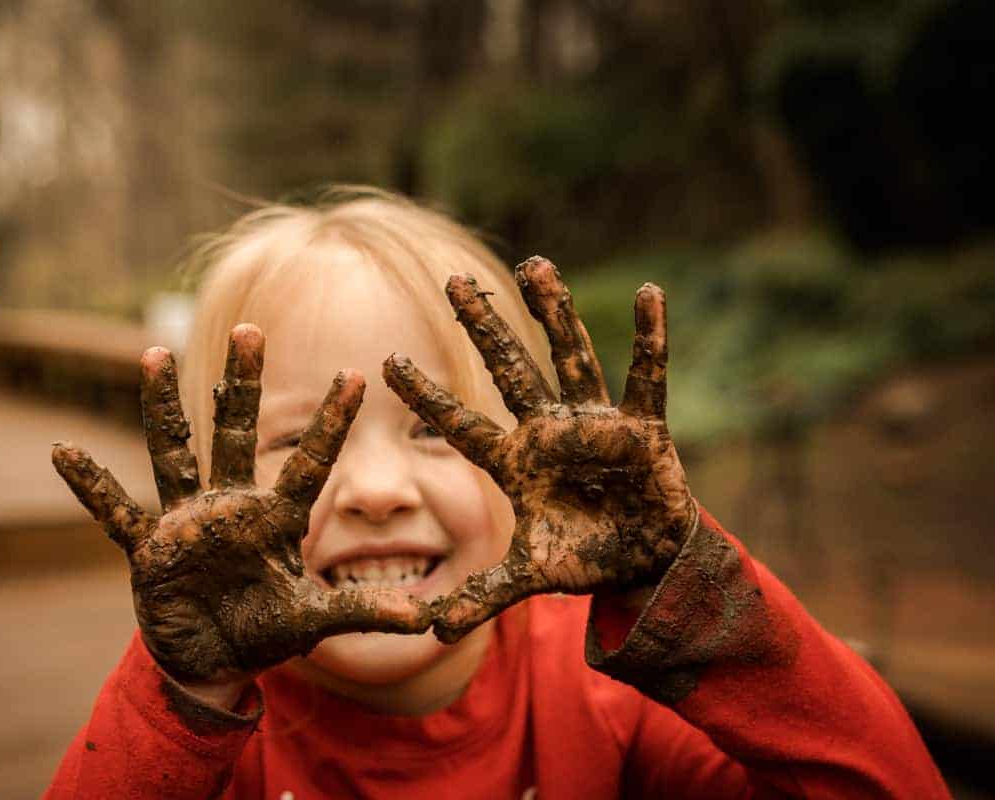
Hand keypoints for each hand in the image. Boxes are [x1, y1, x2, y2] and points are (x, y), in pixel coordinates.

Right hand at [53, 325, 430, 682]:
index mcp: (275, 518)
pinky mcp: (150, 549)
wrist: (213, 657)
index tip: (358, 376)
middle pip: (235, 431)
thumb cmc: (264, 628)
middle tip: (252, 329)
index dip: (333, 423)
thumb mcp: (313, 621)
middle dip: (243, 382)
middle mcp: (230, 505)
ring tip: (152, 355)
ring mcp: (187, 521)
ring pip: (174, 452)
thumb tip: (423, 622)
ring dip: (162, 407)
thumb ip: (362, 613)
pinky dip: (90, 487)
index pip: (310, 462)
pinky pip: (116, 513)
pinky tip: (62, 452)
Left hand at [383, 257, 694, 643]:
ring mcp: (595, 423)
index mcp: (516, 462)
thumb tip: (428, 630)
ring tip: (535, 266)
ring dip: (555, 313)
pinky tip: (650, 294)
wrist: (643, 560)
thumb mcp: (527, 576)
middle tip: (453, 280)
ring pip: (570, 357)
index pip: (461, 424)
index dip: (425, 397)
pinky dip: (650, 338)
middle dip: (484, 327)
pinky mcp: (643, 428)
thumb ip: (480, 596)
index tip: (386, 362)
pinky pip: (648, 376)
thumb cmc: (582, 556)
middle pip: (510, 369)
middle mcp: (549, 431)